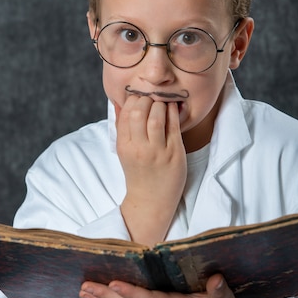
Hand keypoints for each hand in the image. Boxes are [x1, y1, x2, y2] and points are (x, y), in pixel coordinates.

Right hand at [115, 95, 186, 245]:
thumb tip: (123, 103)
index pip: (126, 112)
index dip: (134, 99)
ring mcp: (157, 151)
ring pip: (156, 116)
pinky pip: (173, 125)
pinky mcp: (174, 153)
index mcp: (124, 146)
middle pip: (139, 111)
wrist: (151, 200)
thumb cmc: (139, 173)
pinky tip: (174, 108)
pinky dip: (173, 112)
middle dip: (147, 98)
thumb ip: (123, 128)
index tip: (141, 97)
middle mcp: (139, 148)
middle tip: (153, 96)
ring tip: (163, 102)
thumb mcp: (125, 151)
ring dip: (160, 103)